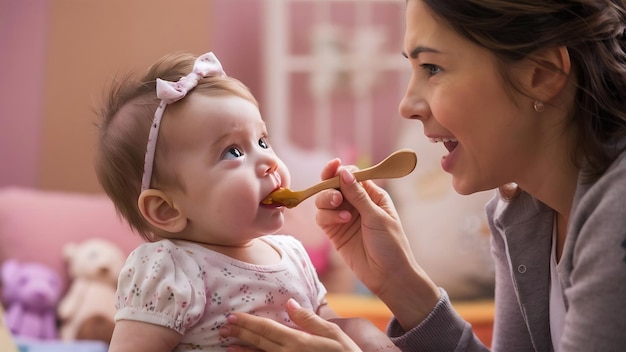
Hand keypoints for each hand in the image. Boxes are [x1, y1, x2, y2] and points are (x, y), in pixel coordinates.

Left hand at [219, 298, 362, 351]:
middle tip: (223, 327)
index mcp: (298, 342)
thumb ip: (309, 319)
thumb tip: (290, 303)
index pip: (267, 329)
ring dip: (243, 351)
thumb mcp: (332, 334)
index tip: (232, 317)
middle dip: (240, 334)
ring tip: (227, 345)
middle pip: (259, 342)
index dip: (248, 323)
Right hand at [315, 159, 439, 327]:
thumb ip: (358, 195)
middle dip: (329, 182)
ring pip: (324, 200)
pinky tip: (342, 221)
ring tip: (339, 207)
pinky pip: (322, 217)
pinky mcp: (334, 232)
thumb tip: (343, 172)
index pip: (352, 175)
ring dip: (327, 199)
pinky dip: (328, 215)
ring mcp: (343, 217)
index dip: (341, 170)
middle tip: (331, 187)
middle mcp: (355, 203)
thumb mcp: (377, 216)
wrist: (388, 276)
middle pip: (334, 185)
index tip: (335, 167)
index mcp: (372, 195)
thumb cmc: (391, 245)